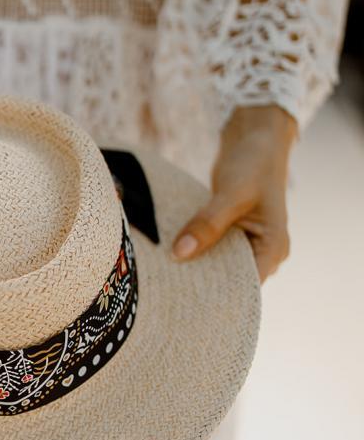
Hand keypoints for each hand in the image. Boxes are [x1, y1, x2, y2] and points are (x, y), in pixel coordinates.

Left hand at [171, 104, 298, 282]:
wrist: (255, 138)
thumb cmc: (253, 163)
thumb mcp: (231, 194)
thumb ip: (207, 224)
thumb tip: (179, 254)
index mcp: (274, 249)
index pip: (247, 287)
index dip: (220, 297)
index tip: (187, 301)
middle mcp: (263, 252)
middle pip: (231, 281)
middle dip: (203, 285)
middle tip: (169, 290)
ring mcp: (246, 244)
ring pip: (218, 266)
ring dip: (196, 267)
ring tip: (166, 276)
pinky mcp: (230, 234)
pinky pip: (211, 250)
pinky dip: (194, 251)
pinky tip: (171, 255)